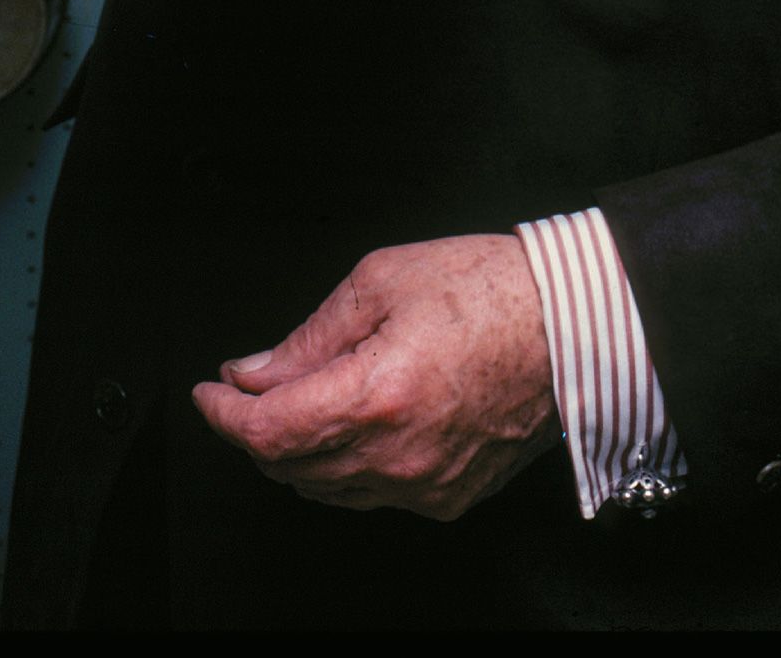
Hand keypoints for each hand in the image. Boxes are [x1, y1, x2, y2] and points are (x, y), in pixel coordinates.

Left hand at [191, 235, 558, 522]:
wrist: (571, 329)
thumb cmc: (487, 292)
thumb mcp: (379, 282)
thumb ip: (308, 336)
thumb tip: (255, 370)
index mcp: (376, 397)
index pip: (268, 433)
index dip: (224, 415)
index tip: (209, 393)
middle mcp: (398, 456)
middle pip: (290, 467)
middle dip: (256, 428)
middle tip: (249, 386)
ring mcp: (425, 486)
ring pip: (327, 489)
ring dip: (296, 450)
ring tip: (295, 399)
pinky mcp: (449, 498)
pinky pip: (372, 495)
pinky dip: (343, 465)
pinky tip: (347, 423)